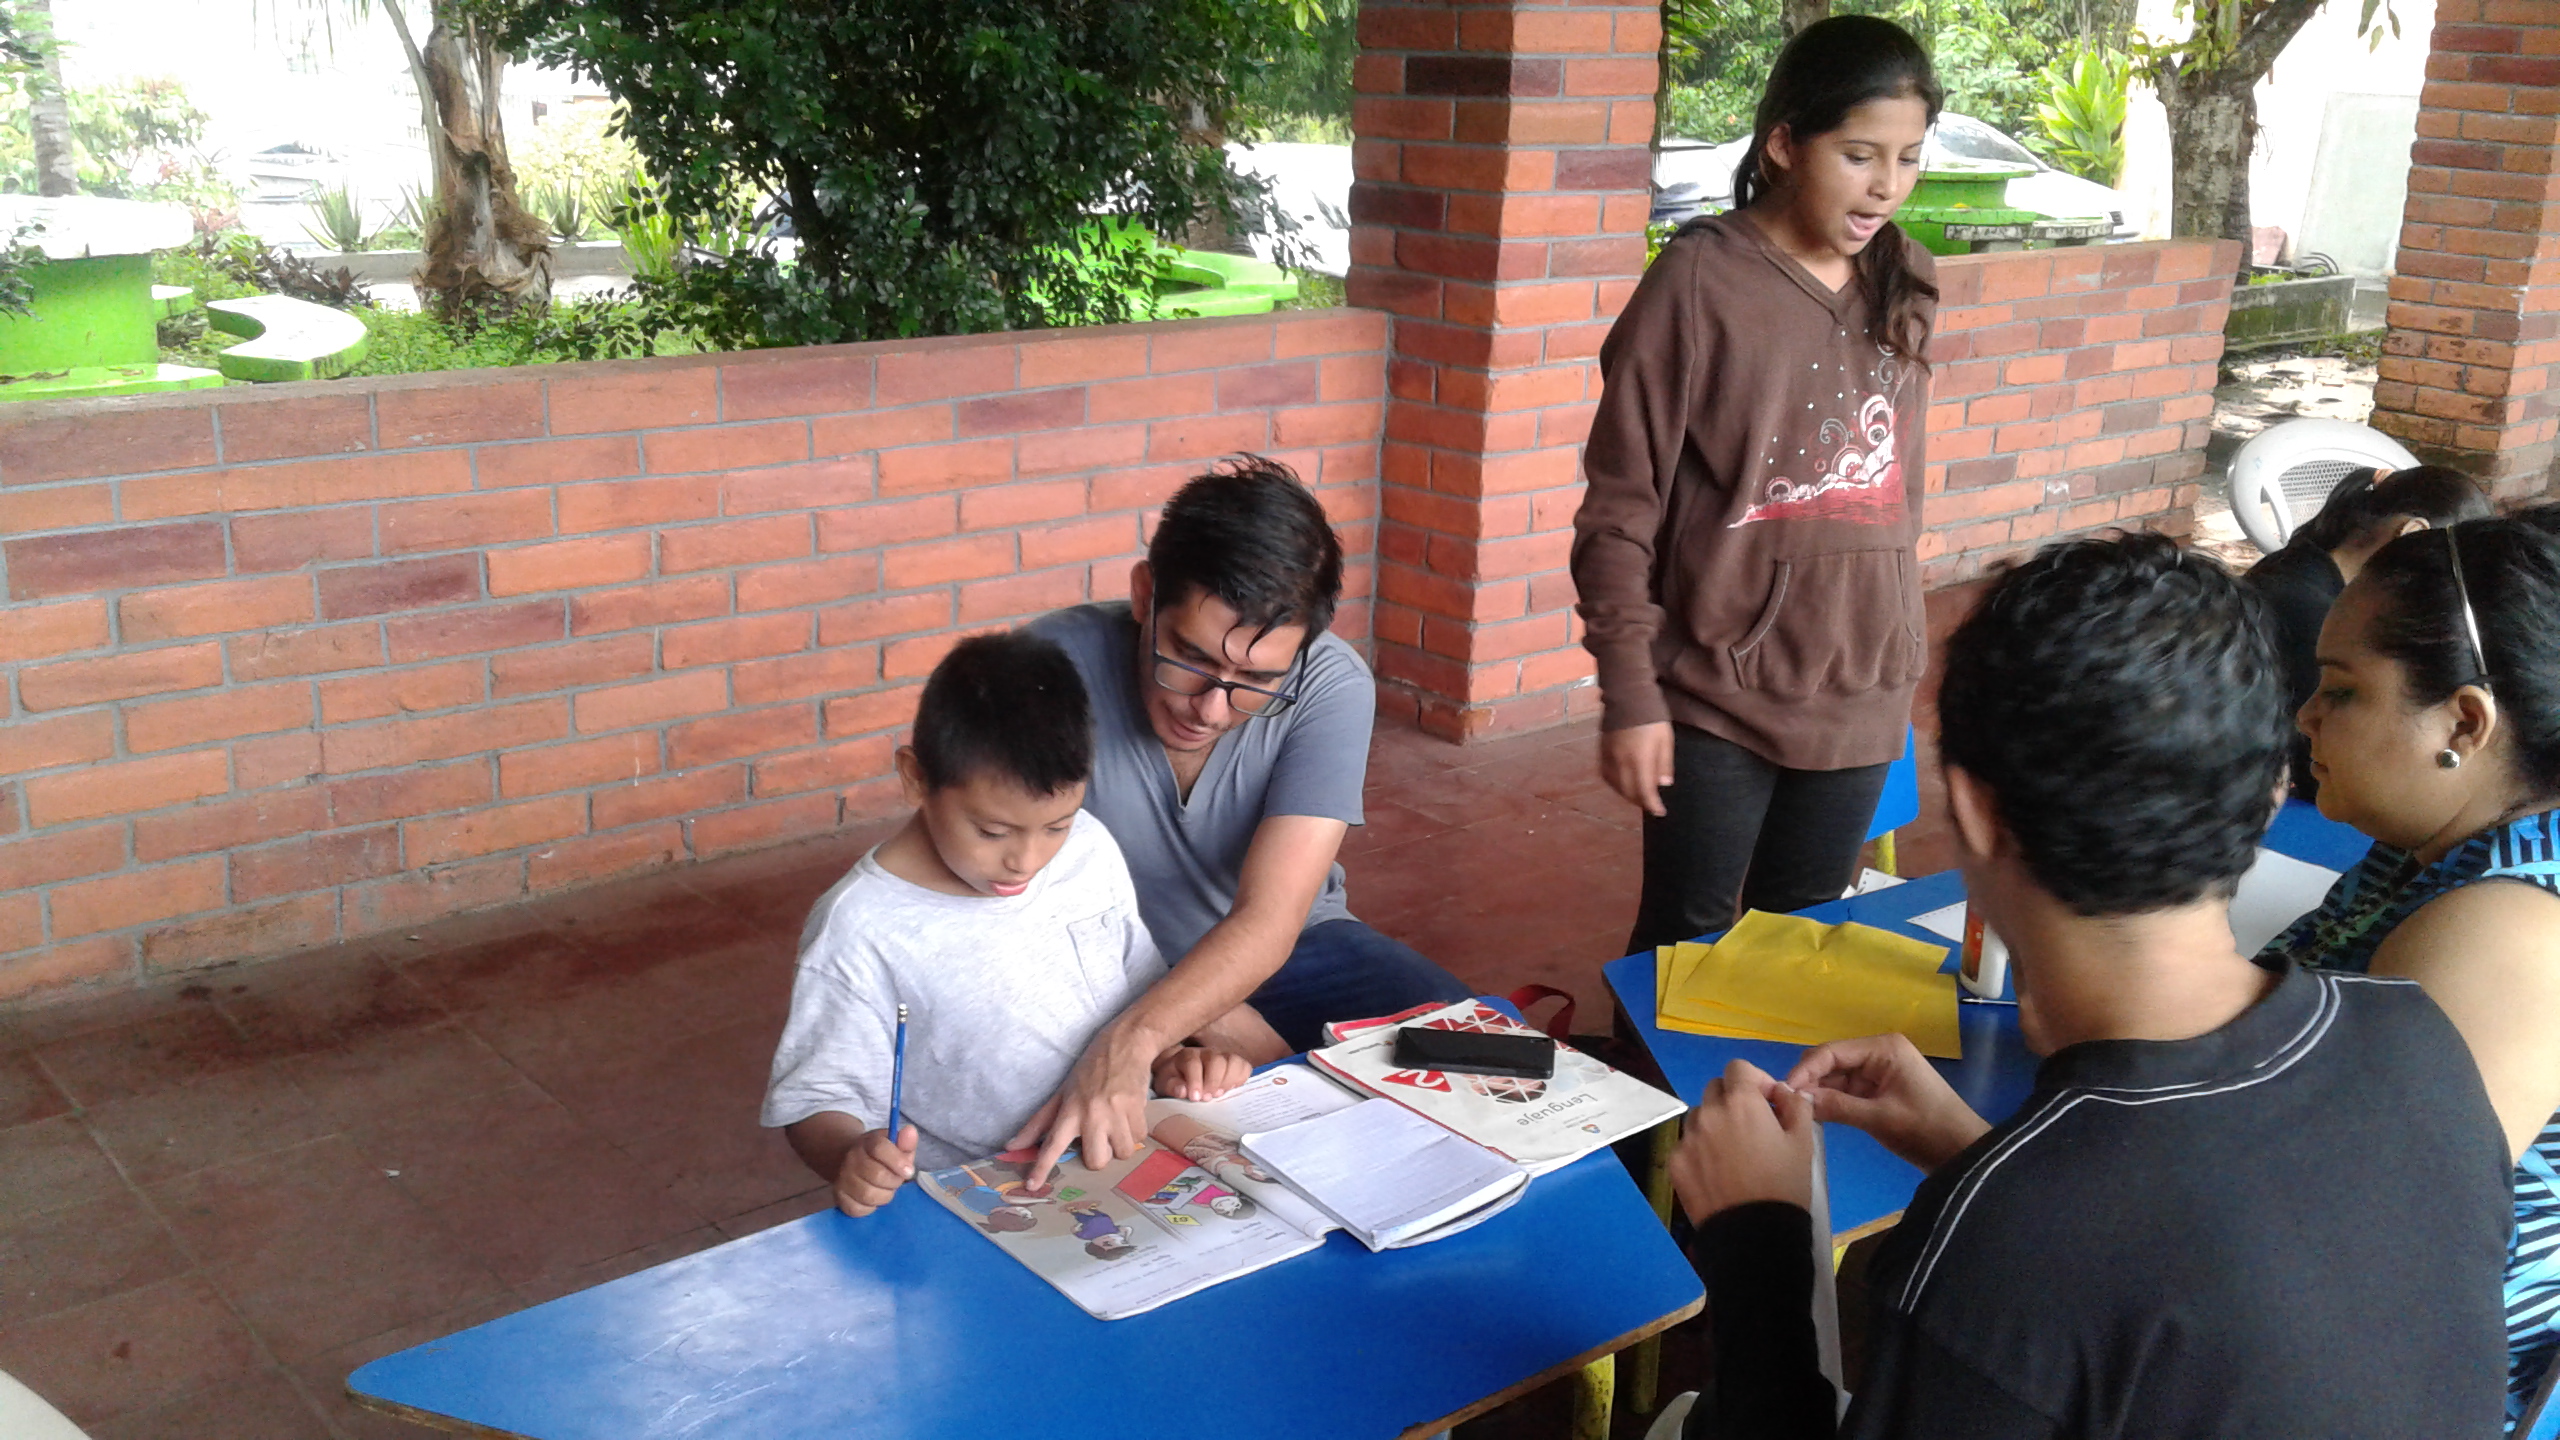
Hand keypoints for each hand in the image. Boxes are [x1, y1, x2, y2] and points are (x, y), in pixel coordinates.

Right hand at [831, 1124, 916, 1217]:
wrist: (849, 1162)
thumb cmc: (880, 1157)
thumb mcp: (894, 1145)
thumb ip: (905, 1142)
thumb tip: (910, 1131)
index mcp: (868, 1142)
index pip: (880, 1148)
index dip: (898, 1161)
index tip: (909, 1171)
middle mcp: (851, 1159)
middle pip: (877, 1174)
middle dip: (894, 1181)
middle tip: (896, 1180)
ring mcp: (842, 1179)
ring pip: (868, 1194)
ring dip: (884, 1195)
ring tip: (886, 1189)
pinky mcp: (839, 1197)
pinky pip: (858, 1209)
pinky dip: (870, 1207)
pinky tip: (873, 1198)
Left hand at [1010, 1030, 1154, 1186]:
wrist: (1124, 1044)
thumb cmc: (1089, 1070)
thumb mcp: (1061, 1093)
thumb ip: (1038, 1123)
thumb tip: (1012, 1146)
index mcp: (1069, 1110)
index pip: (1051, 1144)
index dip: (1041, 1167)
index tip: (1031, 1186)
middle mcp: (1091, 1114)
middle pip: (1096, 1161)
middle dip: (1099, 1155)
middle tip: (1099, 1137)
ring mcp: (1116, 1112)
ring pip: (1121, 1152)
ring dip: (1119, 1144)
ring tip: (1116, 1125)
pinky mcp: (1138, 1108)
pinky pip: (1138, 1138)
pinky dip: (1134, 1132)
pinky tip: (1129, 1116)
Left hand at [1152, 1045, 1250, 1099]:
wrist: (1180, 1072)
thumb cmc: (1173, 1080)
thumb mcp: (1165, 1084)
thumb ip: (1171, 1086)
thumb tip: (1183, 1090)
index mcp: (1186, 1056)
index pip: (1193, 1063)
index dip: (1195, 1081)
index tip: (1195, 1098)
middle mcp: (1206, 1053)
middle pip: (1216, 1061)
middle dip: (1213, 1081)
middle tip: (1208, 1098)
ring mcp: (1222, 1056)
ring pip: (1233, 1061)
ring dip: (1229, 1080)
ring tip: (1220, 1095)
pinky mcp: (1234, 1063)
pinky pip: (1244, 1067)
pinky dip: (1241, 1079)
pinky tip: (1231, 1089)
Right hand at [1600, 722, 1676, 816]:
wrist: (1628, 695)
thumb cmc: (1652, 717)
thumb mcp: (1666, 740)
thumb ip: (1664, 764)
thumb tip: (1664, 785)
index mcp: (1640, 759)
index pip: (1645, 791)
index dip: (1652, 805)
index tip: (1660, 812)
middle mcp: (1622, 761)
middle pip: (1629, 791)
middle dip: (1640, 801)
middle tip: (1651, 804)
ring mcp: (1609, 757)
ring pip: (1616, 785)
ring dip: (1628, 794)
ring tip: (1638, 795)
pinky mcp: (1602, 751)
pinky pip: (1606, 775)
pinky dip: (1615, 784)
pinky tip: (1623, 783)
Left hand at [1669, 1060, 1817, 1224]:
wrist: (1754, 1234)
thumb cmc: (1784, 1185)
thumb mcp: (1802, 1143)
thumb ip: (1796, 1107)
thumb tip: (1788, 1092)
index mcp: (1740, 1102)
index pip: (1738, 1068)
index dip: (1755, 1080)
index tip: (1768, 1102)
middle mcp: (1708, 1113)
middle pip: (1716, 1088)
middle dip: (1733, 1098)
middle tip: (1752, 1125)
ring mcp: (1688, 1138)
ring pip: (1699, 1115)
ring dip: (1715, 1122)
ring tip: (1734, 1150)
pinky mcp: (1676, 1162)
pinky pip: (1687, 1143)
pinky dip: (1701, 1149)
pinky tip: (1718, 1171)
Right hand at [1786, 1033, 1988, 1171]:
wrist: (1963, 1153)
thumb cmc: (1927, 1129)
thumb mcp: (1880, 1119)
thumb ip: (1837, 1107)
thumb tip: (1796, 1099)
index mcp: (1883, 1048)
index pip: (1832, 1051)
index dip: (1804, 1070)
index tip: (1782, 1091)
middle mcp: (1878, 1053)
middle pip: (1831, 1062)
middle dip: (1808, 1081)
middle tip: (1783, 1104)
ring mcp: (1878, 1072)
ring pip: (1835, 1078)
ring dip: (1817, 1093)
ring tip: (1793, 1111)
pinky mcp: (1878, 1091)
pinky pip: (1846, 1091)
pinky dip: (1830, 1102)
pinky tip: (1813, 1114)